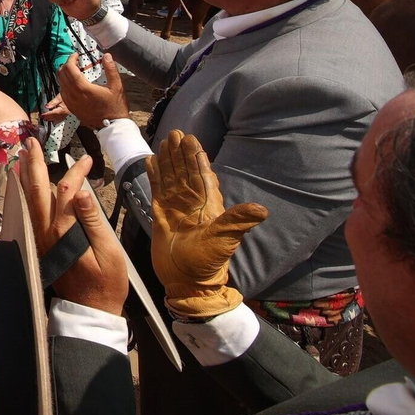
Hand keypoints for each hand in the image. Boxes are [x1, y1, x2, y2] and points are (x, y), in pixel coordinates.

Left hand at [19, 140, 126, 314]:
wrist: (90, 311)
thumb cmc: (105, 283)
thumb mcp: (108, 252)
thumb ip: (93, 221)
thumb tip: (84, 192)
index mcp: (64, 232)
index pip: (67, 191)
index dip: (76, 172)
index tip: (88, 160)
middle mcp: (46, 232)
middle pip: (36, 191)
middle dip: (33, 164)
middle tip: (30, 141)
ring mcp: (40, 238)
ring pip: (28, 200)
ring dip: (26, 176)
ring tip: (22, 156)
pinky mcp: (40, 244)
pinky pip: (30, 212)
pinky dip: (26, 193)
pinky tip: (25, 185)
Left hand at [40, 94, 69, 122]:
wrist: (75, 94)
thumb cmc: (68, 95)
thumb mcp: (59, 97)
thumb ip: (52, 102)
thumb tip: (47, 106)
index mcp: (63, 110)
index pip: (52, 113)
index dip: (47, 115)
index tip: (42, 115)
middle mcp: (65, 113)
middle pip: (55, 117)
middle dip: (48, 117)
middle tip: (42, 117)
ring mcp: (66, 114)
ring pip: (58, 119)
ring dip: (51, 119)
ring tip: (46, 119)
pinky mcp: (67, 113)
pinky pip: (61, 119)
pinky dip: (56, 120)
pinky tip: (54, 121)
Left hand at [55, 54, 125, 125]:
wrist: (113, 126)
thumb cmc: (116, 106)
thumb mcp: (117, 86)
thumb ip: (111, 69)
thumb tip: (107, 55)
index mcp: (84, 88)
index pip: (69, 69)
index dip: (71, 59)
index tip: (76, 55)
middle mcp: (74, 95)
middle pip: (62, 74)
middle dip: (67, 65)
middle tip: (76, 61)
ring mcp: (71, 103)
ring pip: (60, 83)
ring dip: (65, 74)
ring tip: (76, 71)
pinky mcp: (71, 108)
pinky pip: (62, 92)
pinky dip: (65, 84)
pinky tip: (75, 83)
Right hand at [148, 131, 268, 320]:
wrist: (185, 281)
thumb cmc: (206, 262)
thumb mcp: (224, 240)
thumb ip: (238, 222)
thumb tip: (262, 209)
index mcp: (208, 205)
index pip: (203, 175)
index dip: (197, 158)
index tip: (193, 140)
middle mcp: (192, 203)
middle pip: (185, 172)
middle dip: (181, 153)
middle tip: (176, 133)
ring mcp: (176, 208)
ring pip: (171, 177)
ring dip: (168, 160)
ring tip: (164, 141)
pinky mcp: (161, 215)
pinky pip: (157, 190)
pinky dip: (155, 175)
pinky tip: (151, 162)